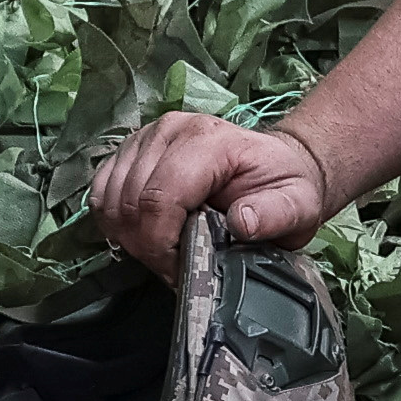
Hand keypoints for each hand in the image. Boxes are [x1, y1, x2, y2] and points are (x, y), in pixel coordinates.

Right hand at [89, 111, 332, 275]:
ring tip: (164, 251)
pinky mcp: (130, 150)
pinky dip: (116, 221)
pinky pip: (101, 192)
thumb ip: (275, 214)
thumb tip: (242, 222)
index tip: (181, 269)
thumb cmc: (282, 186)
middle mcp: (169, 130)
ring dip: (130, 236)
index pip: (159, 197)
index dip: (161, 244)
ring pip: (111, 199)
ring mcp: (145, 137)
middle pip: (130, 202)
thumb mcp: (298, 205)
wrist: (275, 164)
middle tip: (176, 266)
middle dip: (147, 246)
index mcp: (208, 141)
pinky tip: (145, 233)